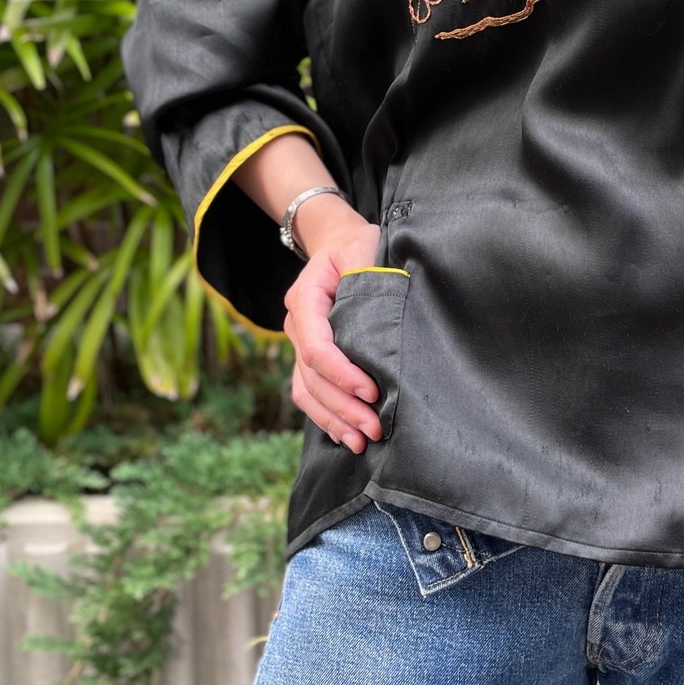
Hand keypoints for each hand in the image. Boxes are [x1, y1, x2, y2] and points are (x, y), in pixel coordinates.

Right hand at [283, 199, 385, 453]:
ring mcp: (301, 344)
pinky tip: (348, 436)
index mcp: (306, 299)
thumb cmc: (356, 245)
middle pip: (311, 376)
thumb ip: (367, 272)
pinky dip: (327, 418)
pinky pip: (310, 394)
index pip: (316, 345)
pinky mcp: (310, 359)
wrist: (337, 243)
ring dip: (334, 419)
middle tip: (376, 427)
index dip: (341, 373)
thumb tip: (385, 300)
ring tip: (364, 441)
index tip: (372, 390)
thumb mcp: (363, 246)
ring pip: (307, 391)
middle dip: (343, 406)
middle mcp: (297, 325)